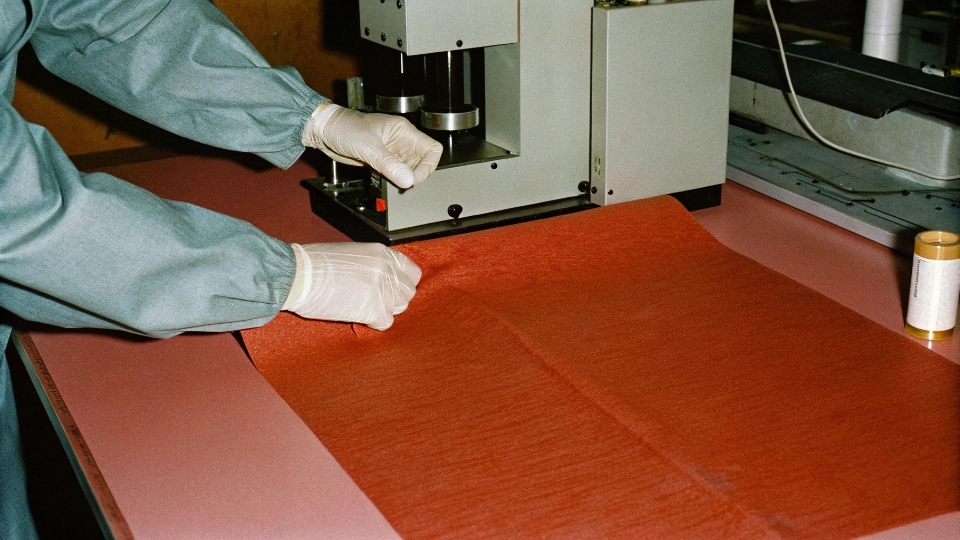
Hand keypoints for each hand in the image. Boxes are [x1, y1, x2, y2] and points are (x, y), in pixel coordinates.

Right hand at [282, 243, 421, 330]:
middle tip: (374, 301)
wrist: (297, 276)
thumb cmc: (313, 264)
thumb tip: (379, 279)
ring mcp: (382, 289)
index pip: (412, 272)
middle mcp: (386, 269)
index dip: (403, 283)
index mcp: (381, 253)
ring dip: (384, 310)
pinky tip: (358, 316)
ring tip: (363, 307)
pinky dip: (374, 323)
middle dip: (393, 299)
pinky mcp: (374, 309)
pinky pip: (386, 322)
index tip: (394, 289)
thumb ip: (371, 265)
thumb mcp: (350, 254)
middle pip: (407, 292)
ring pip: (399, 308)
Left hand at [302, 103, 442, 188]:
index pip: (431, 149)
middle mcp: (401, 141)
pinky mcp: (382, 161)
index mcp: (403, 131)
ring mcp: (392, 152)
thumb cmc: (344, 127)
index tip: (414, 178)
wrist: (324, 131)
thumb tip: (408, 180)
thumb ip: (389, 164)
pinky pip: (395, 174)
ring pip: (409, 171)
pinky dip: (392, 181)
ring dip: (402, 179)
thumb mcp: (368, 146)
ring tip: (388, 180)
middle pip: (422, 163)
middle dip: (414, 175)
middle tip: (399, 182)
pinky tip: (381, 180)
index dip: (428, 166)